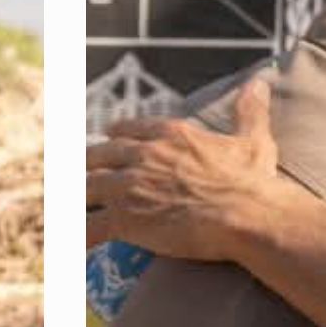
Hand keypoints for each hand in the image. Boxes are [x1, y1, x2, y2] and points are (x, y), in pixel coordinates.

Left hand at [86, 75, 287, 260]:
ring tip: (65, 207)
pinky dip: (77, 235)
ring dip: (75, 197)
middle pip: (99, 156)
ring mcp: (130, 186)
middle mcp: (143, 155)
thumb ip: (250, 110)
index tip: (107, 139)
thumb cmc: (251, 180)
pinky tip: (69, 244)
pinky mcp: (126, 219)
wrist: (244, 215)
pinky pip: (89, 227)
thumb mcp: (253, 139)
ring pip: (87, 187)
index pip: (128, 129)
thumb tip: (260, 81)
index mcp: (169, 134)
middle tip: (78, 175)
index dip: (115, 136)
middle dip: (88, 165)